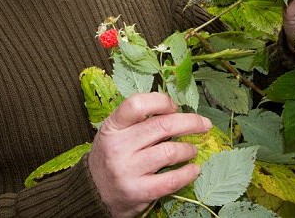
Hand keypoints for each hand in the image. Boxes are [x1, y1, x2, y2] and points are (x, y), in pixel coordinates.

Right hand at [88, 92, 211, 217]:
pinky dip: (187, 173)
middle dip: (190, 122)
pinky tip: (194, 169)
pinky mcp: (136, 192)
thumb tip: (175, 110)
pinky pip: (169, 181)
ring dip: (188, 148)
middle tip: (203, 124)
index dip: (161, 101)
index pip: (137, 104)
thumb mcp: (116, 131)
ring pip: (169, 152)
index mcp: (112, 126)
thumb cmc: (111, 154)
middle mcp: (118, 146)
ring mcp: (127, 170)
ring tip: (193, 149)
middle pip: (162, 126)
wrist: (91, 191)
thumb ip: (139, 120)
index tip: (175, 106)